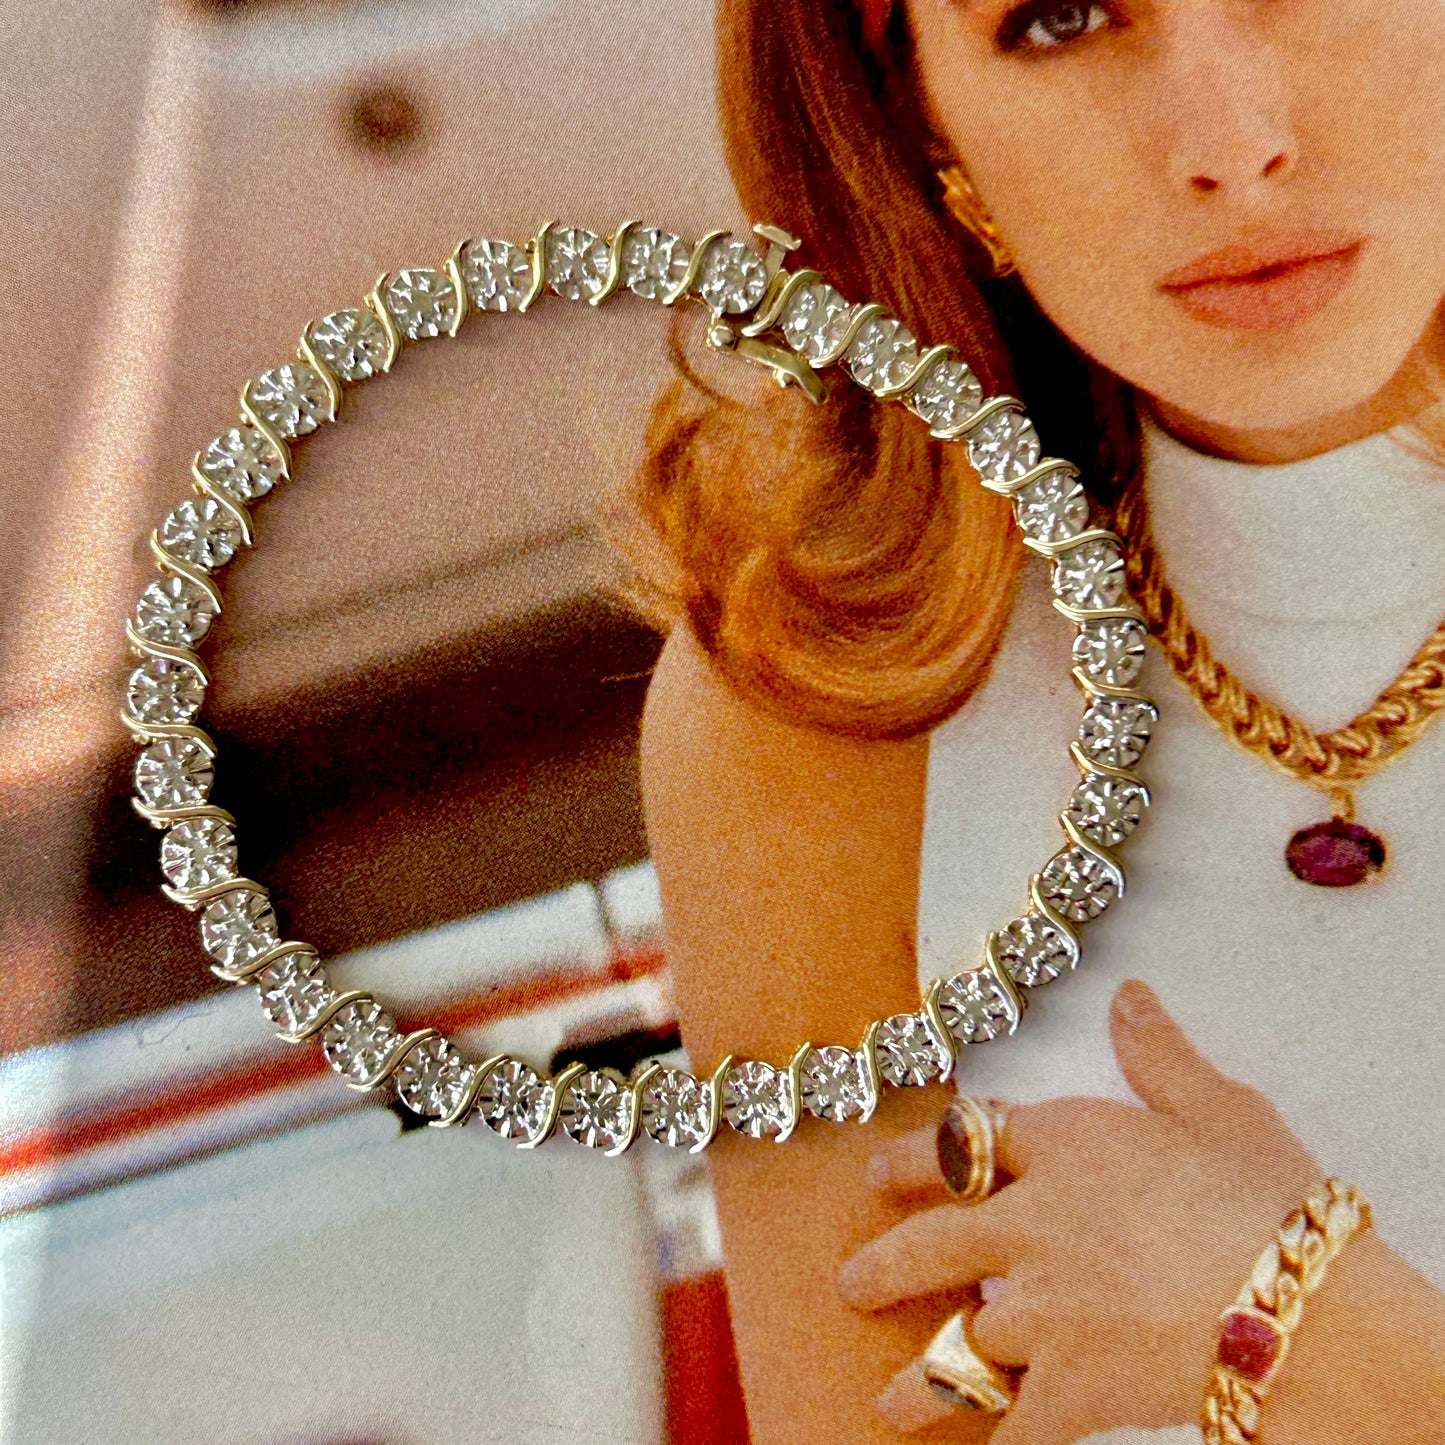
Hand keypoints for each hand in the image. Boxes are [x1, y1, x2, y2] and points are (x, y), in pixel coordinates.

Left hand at [837, 980, 1321, 1442]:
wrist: (1296, 1304)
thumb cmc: (1266, 1201)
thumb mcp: (1217, 1107)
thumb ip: (1159, 1054)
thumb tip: (1129, 996)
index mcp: (1063, 1148)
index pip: (968, 1145)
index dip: (916, 1158)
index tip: (881, 1172)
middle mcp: (1033, 1225)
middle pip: (935, 1244)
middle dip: (887, 1267)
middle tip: (851, 1284)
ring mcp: (1042, 1309)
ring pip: (959, 1348)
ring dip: (922, 1382)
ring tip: (891, 1403)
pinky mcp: (1070, 1384)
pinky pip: (1018, 1427)